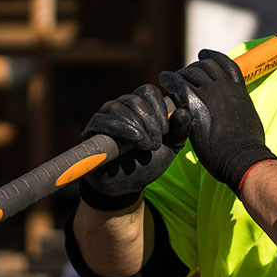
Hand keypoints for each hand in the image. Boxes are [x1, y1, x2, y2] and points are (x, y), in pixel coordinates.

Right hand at [79, 84, 191, 209]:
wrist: (126, 185)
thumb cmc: (148, 162)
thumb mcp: (171, 147)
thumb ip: (181, 130)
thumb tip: (183, 111)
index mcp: (141, 105)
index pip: (149, 91)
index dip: (160, 109)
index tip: (166, 131)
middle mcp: (122, 105)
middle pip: (136, 99)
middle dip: (151, 122)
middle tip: (156, 144)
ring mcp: (105, 115)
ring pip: (121, 108)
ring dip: (138, 128)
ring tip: (146, 147)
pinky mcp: (92, 128)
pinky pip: (104, 120)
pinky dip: (123, 129)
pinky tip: (135, 141)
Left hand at [159, 49, 276, 194]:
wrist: (242, 157)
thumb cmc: (248, 147)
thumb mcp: (248, 120)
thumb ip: (241, 110)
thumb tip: (242, 113)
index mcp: (240, 90)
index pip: (226, 64)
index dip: (213, 57)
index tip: (203, 56)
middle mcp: (226, 87)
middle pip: (206, 66)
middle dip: (194, 68)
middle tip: (184, 74)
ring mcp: (211, 94)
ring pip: (191, 72)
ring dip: (181, 74)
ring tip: (171, 78)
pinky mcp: (195, 104)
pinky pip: (178, 83)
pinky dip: (169, 79)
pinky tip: (164, 79)